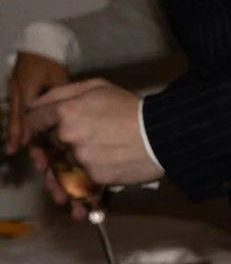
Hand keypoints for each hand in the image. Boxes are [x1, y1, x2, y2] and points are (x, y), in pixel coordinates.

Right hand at [7, 51, 67, 155]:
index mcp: (28, 86)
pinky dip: (15, 125)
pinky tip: (15, 140)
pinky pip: (15, 112)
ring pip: (14, 115)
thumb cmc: (49, 62)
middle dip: (18, 134)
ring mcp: (14, 92)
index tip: (32, 142)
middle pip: (18, 116)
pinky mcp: (15, 94)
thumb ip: (59, 94)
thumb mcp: (57, 75)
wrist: (36, 47)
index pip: (29, 110)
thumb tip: (65, 113)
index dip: (30, 127)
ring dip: (14, 132)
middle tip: (18, 150)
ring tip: (13, 149)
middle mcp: (17, 90)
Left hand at [30, 79, 161, 189]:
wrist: (163, 135)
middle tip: (87, 136)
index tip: (50, 124)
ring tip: (103, 151)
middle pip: (51, 141)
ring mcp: (80, 158)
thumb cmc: (131, 107)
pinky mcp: (95, 177)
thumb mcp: (97, 87)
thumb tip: (35, 103)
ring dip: (79, 158)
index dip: (41, 121)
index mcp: (65, 111)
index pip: (34, 119)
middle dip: (63, 140)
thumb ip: (62, 92)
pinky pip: (85, 175)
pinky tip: (111, 163)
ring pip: (68, 160)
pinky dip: (94, 172)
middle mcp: (67, 136)